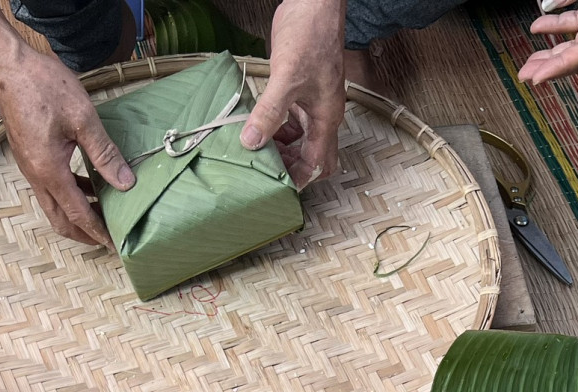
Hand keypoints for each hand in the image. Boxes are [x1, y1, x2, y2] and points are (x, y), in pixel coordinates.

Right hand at [0, 45, 133, 244]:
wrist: (8, 66)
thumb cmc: (42, 87)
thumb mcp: (82, 119)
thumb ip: (104, 154)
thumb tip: (125, 183)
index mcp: (50, 171)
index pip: (77, 214)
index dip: (97, 232)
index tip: (115, 245)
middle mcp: (36, 176)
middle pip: (60, 220)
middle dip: (84, 234)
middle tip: (108, 240)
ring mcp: (30, 167)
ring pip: (53, 205)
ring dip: (76, 215)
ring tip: (102, 215)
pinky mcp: (29, 156)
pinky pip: (49, 188)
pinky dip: (69, 195)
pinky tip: (88, 185)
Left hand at [241, 0, 344, 188]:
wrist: (314, 5)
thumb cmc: (310, 37)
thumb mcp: (287, 78)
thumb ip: (270, 112)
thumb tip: (251, 142)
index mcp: (326, 118)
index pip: (317, 163)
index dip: (299, 178)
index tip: (276, 187)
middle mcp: (322, 114)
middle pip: (312, 155)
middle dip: (291, 166)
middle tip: (263, 169)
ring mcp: (311, 102)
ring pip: (299, 138)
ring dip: (280, 147)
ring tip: (254, 149)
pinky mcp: (299, 89)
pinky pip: (289, 119)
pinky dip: (275, 127)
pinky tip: (257, 124)